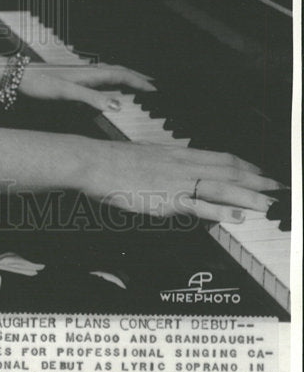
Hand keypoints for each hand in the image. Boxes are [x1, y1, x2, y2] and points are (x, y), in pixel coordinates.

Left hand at [21, 61, 154, 110]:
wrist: (16, 78)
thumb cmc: (39, 84)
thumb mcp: (65, 93)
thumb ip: (91, 99)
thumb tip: (117, 105)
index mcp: (90, 73)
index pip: (121, 75)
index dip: (139, 82)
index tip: (155, 90)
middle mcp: (87, 72)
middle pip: (117, 71)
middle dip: (135, 77)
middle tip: (151, 85)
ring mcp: (79, 75)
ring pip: (108, 74)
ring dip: (123, 78)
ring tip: (134, 85)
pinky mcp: (71, 80)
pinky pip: (98, 79)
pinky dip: (109, 82)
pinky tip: (105, 90)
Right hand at [83, 140, 281, 221]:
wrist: (93, 161)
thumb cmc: (112, 162)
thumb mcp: (144, 157)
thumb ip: (163, 165)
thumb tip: (174, 171)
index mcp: (176, 154)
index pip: (220, 158)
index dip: (244, 166)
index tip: (261, 173)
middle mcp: (181, 164)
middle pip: (228, 171)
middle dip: (257, 181)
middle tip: (279, 189)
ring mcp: (175, 181)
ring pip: (220, 188)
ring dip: (248, 197)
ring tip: (270, 205)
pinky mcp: (165, 199)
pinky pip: (198, 206)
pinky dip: (220, 212)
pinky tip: (237, 217)